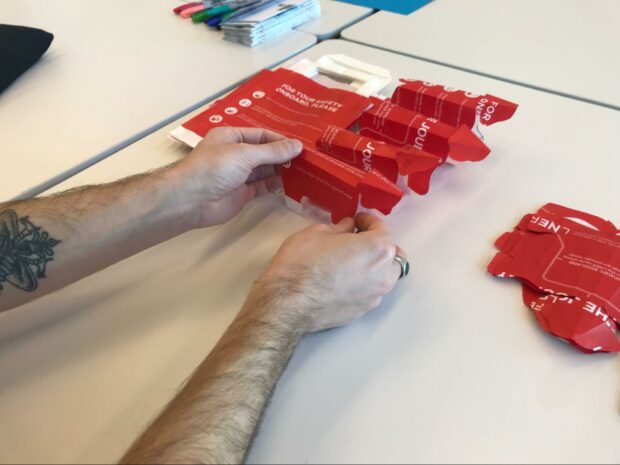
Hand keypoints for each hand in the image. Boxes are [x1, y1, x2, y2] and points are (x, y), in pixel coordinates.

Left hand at [172, 127, 302, 227]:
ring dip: (282, 170)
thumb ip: (272, 151)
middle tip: (307, 159)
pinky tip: (292, 184)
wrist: (192, 200)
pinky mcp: (243, 193)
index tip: (300, 146)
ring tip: (305, 170)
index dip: (280, 140)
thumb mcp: (245, 154)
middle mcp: (236, 154)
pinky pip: (263, 186)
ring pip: (265, 170)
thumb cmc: (214, 168)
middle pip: (265, 152)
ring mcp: (240, 175)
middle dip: (283, 155)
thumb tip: (297, 146)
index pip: (261, 135)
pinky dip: (277, 185)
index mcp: (231, 137)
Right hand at [250, 213, 406, 332]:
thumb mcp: (317, 233)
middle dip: (377, 245)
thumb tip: (348, 228)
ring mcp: (375, 297)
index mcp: (378, 249)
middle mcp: (384, 274)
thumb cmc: (302, 262)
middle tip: (357, 240)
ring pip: (383, 276)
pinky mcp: (362, 312)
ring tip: (351, 262)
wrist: (287, 304)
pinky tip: (342, 281)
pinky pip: (369, 292)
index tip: (356, 220)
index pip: (382, 229)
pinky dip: (362, 283)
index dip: (368, 221)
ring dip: (373, 266)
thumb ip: (340, 228)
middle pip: (391, 255)